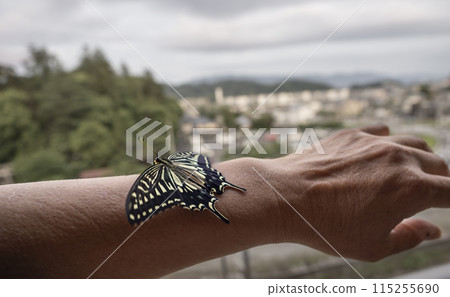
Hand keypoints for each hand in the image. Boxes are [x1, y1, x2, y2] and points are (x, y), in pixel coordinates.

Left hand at [256, 124, 449, 260]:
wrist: (286, 196)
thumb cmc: (327, 227)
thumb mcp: (373, 246)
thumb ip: (410, 237)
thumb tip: (432, 230)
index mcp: (412, 189)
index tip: (447, 205)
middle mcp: (399, 159)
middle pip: (438, 164)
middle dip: (440, 180)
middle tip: (430, 193)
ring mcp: (375, 142)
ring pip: (415, 143)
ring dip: (420, 158)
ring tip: (412, 171)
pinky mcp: (352, 134)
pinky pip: (383, 131)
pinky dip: (390, 141)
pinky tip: (383, 151)